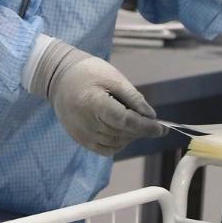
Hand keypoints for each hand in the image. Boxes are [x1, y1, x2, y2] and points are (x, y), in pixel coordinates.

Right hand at [26, 39, 165, 156]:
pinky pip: (105, 149)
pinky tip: (121, 130)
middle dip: (141, 130)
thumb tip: (151, 116)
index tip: (162, 129)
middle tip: (149, 120)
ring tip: (132, 120)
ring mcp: (82, 134)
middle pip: (123, 134)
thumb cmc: (88, 73)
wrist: (59, 78)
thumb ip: (133, 98)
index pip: (125, 121)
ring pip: (116, 144)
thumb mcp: (114, 77)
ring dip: (130, 136)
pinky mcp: (80, 139)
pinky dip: (118, 143)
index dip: (146, 127)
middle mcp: (86, 123)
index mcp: (94, 103)